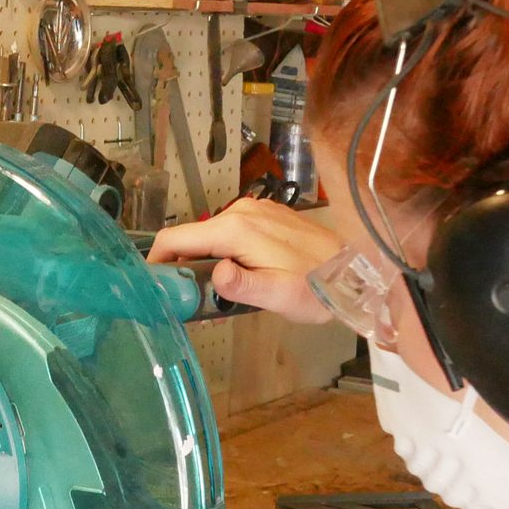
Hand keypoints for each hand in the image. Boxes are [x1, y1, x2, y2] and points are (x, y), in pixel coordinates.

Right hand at [147, 201, 342, 324]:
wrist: (355, 269)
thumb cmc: (317, 287)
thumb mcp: (278, 294)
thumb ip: (242, 285)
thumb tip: (215, 273)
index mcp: (236, 229)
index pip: (175, 238)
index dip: (156, 262)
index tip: (152, 286)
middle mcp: (240, 211)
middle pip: (191, 237)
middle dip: (181, 265)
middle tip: (184, 299)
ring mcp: (253, 210)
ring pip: (209, 235)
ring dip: (203, 260)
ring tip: (212, 292)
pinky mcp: (264, 215)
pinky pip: (229, 232)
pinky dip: (222, 252)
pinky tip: (235, 274)